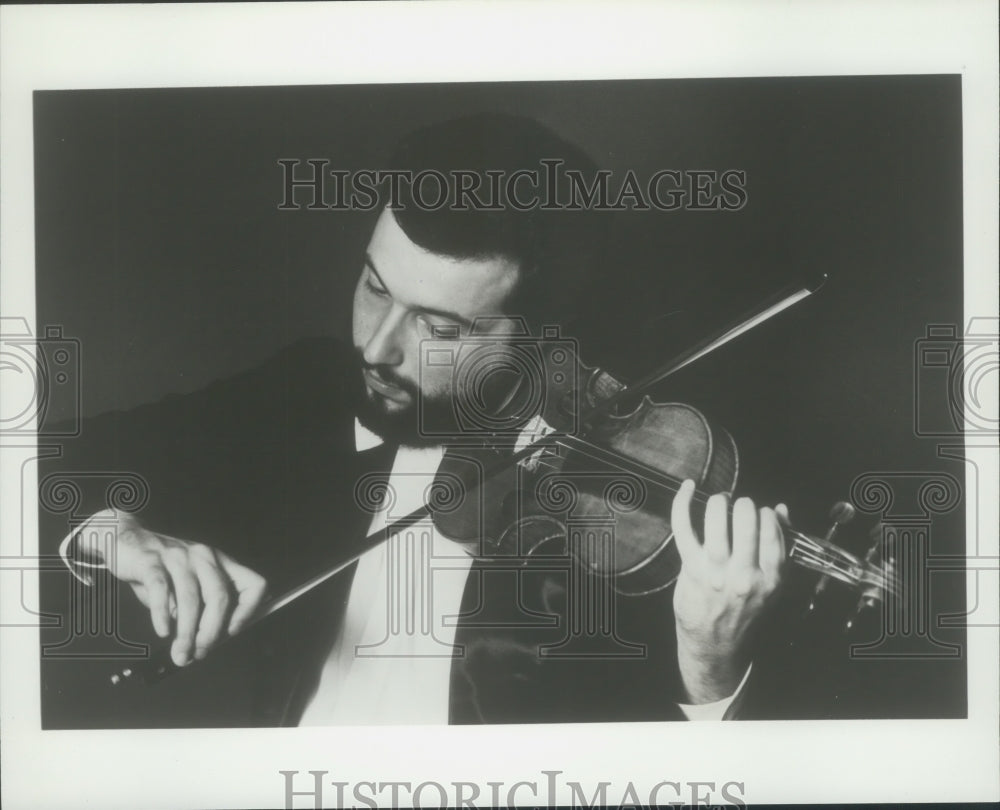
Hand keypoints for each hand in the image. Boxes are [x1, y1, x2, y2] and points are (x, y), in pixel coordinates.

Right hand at [78, 511, 267, 666]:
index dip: (249, 610)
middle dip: (211, 631)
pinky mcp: (151, 561)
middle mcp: (204, 557)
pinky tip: (163, 631)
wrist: (126, 541)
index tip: (233, 632)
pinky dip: (163, 614)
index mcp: (221, 563)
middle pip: (220, 597)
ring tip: (181, 653)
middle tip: (200, 652)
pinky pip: (161, 590)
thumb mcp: (187, 586)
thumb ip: (200, 610)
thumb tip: (207, 643)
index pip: (253, 584)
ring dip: (186, 632)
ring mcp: (178, 557)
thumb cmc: (160, 570)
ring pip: (190, 599)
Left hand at [670, 479, 788, 703]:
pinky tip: (687, 487)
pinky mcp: (691, 568)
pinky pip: (684, 526)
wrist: (715, 646)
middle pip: (746, 518)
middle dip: (743, 504)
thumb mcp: (772, 586)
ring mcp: (716, 571)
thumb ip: (778, 548)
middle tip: (737, 508)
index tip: (758, 515)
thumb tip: (781, 510)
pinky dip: (683, 502)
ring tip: (719, 503)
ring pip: (717, 517)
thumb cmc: (744, 611)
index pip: (773, 529)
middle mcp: (745, 574)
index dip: (764, 514)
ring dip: (718, 501)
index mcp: (771, 578)